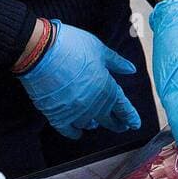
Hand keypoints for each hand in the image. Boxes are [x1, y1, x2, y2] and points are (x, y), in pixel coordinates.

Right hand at [16, 20, 141, 139]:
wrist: (41, 51)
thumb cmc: (73, 46)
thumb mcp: (100, 50)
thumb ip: (117, 62)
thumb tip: (131, 70)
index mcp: (106, 88)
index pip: (122, 107)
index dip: (130, 116)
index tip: (135, 124)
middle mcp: (93, 104)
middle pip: (107, 119)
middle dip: (116, 123)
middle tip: (122, 127)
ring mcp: (74, 112)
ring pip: (88, 124)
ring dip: (94, 124)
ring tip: (95, 124)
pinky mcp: (56, 115)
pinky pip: (68, 130)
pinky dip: (74, 132)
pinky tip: (77, 132)